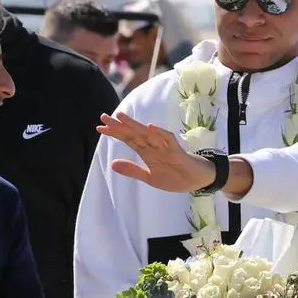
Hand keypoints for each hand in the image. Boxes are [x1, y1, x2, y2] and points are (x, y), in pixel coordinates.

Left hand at [97, 112, 214, 191]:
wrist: (198, 181)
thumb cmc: (176, 176)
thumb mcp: (150, 177)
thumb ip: (132, 170)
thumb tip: (111, 164)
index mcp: (147, 152)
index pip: (128, 139)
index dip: (114, 133)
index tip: (99, 127)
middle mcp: (154, 146)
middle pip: (134, 133)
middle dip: (119, 125)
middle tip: (104, 116)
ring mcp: (166, 147)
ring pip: (148, 133)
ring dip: (135, 125)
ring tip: (121, 117)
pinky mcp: (178, 152)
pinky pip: (169, 140)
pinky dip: (160, 133)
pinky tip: (150, 127)